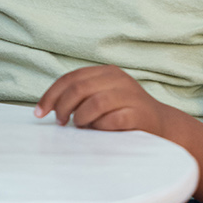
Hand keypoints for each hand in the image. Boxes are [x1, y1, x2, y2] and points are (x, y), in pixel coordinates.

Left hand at [35, 65, 171, 135]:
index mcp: (106, 72)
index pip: (71, 78)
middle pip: (79, 88)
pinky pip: (112, 120)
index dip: (51, 94)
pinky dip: (100, 127)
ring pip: (94, 103)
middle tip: (59, 122)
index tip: (39, 112)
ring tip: (81, 126)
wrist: (162, 125)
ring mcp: (130, 96)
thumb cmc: (124, 112)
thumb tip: (49, 106)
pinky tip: (99, 130)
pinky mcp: (139, 114)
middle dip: (62, 107)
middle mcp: (118, 79)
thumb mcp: (103, 96)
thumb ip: (82, 95)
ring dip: (81, 118)